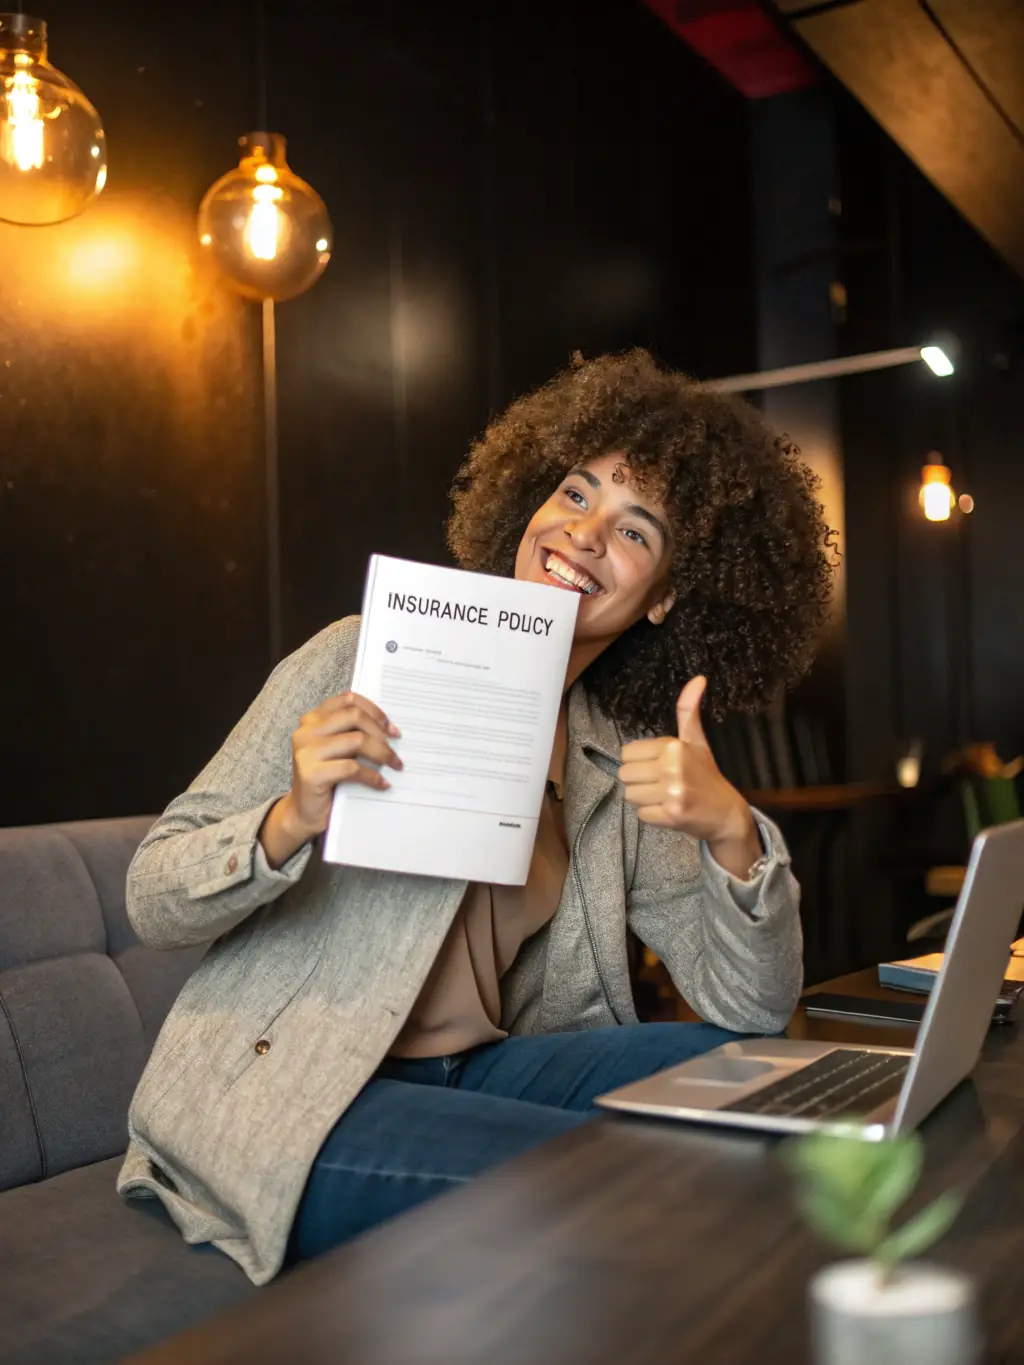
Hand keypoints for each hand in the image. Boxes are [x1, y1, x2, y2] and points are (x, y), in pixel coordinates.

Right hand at [261, 692, 401, 867]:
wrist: (305, 812)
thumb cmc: (327, 778)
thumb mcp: (337, 749)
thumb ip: (351, 732)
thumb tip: (390, 727)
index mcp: (312, 719)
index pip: (347, 700)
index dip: (373, 710)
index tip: (390, 726)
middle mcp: (306, 731)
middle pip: (354, 717)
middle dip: (380, 732)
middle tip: (395, 747)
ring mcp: (306, 752)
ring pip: (356, 741)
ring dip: (382, 753)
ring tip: (394, 765)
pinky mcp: (311, 774)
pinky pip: (352, 768)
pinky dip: (372, 776)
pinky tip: (382, 784)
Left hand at [618, 677, 761, 878]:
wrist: (727, 813)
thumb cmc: (707, 775)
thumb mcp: (696, 740)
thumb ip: (688, 710)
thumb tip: (698, 677)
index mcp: (674, 746)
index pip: (627, 752)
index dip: (639, 761)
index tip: (657, 766)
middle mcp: (672, 767)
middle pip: (624, 774)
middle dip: (639, 781)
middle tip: (660, 783)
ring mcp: (672, 792)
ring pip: (630, 795)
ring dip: (644, 799)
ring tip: (664, 796)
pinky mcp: (671, 815)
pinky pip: (641, 815)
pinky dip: (652, 816)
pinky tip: (669, 810)